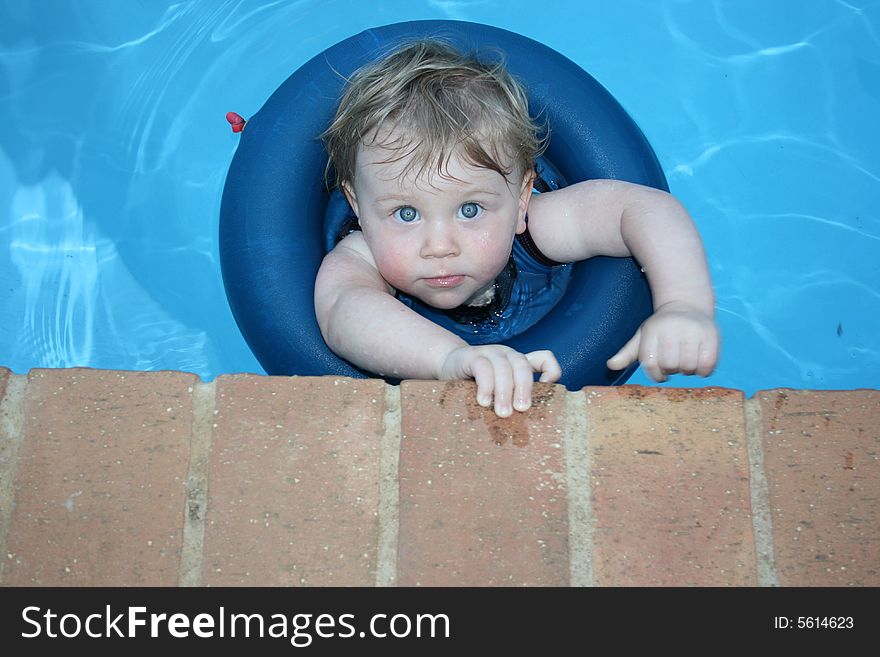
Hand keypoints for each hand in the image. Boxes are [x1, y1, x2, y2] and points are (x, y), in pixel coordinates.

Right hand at [440, 345, 560, 416]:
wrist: (448, 365)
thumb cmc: (478, 383)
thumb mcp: (498, 391)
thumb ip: (511, 402)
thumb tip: (524, 432)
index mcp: (520, 362)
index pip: (544, 358)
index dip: (551, 372)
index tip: (546, 395)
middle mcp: (508, 355)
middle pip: (523, 366)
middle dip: (524, 389)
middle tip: (522, 410)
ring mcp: (491, 353)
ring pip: (503, 368)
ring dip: (504, 392)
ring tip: (502, 412)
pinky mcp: (472, 356)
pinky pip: (483, 368)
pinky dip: (486, 386)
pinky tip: (483, 402)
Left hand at [606, 302, 718, 381]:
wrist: (687, 305)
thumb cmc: (660, 328)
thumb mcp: (642, 336)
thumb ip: (627, 353)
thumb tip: (611, 366)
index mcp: (653, 330)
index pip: (650, 362)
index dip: (655, 375)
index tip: (660, 374)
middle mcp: (673, 328)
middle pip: (670, 365)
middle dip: (672, 370)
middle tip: (674, 363)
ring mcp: (693, 331)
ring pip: (689, 367)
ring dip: (688, 370)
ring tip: (686, 361)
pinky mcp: (712, 335)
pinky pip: (708, 365)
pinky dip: (703, 370)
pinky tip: (700, 363)